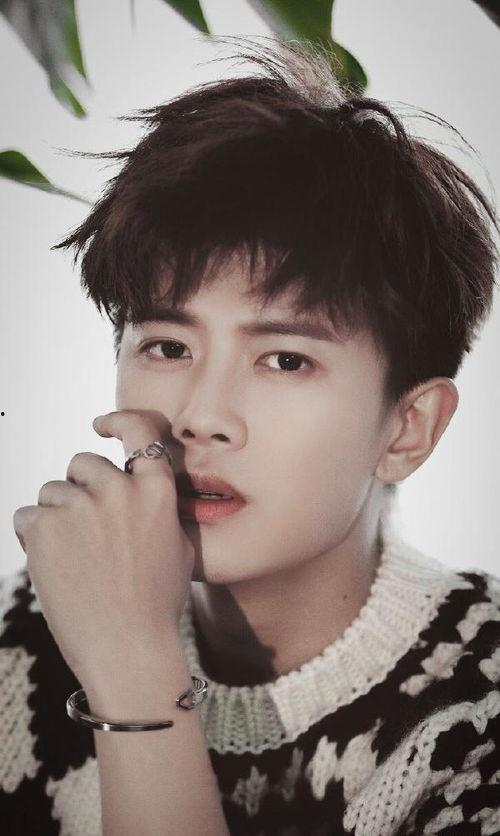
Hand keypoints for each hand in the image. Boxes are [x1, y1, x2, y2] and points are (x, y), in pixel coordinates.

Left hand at [12, 410, 194, 692]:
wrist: (128, 648)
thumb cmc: (156, 603)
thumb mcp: (178, 546)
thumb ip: (157, 507)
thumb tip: (135, 486)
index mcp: (156, 489)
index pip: (139, 430)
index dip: (118, 420)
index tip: (100, 425)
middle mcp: (118, 488)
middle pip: (82, 463)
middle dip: (80, 488)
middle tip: (86, 530)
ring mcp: (79, 506)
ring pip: (52, 492)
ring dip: (56, 517)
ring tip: (72, 559)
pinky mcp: (44, 527)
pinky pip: (27, 517)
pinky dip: (33, 538)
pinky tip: (53, 567)